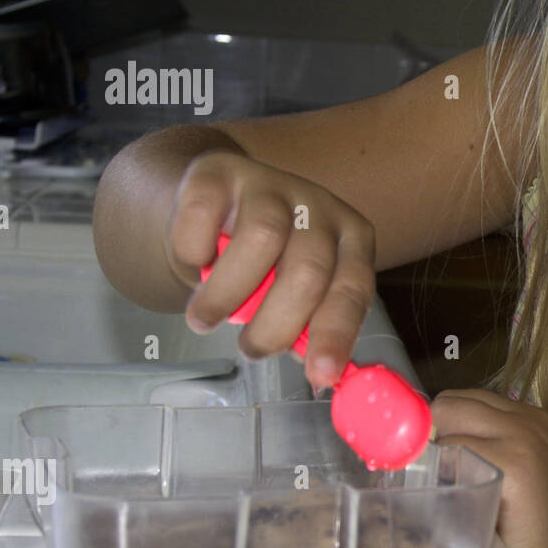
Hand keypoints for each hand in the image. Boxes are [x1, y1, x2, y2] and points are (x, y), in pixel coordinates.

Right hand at [163, 149, 376, 390]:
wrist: (216, 203)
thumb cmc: (265, 261)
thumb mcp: (294, 291)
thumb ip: (308, 323)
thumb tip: (321, 374)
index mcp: (351, 239)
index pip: (353, 289)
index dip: (336, 334)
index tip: (320, 375)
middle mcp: (319, 207)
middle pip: (308, 269)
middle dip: (276, 324)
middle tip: (251, 350)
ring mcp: (271, 183)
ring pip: (261, 239)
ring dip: (227, 294)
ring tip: (206, 319)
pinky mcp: (221, 171)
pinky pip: (206, 214)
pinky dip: (194, 250)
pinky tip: (195, 264)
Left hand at [430, 390, 547, 547]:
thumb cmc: (543, 544)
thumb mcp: (529, 483)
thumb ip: (494, 454)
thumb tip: (430, 447)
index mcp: (542, 422)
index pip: (470, 400)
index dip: (445, 429)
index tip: (434, 462)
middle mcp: (537, 422)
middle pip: (453, 402)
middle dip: (434, 436)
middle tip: (434, 480)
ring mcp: (527, 439)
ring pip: (447, 421)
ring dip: (435, 454)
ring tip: (446, 494)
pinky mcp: (515, 464)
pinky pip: (452, 452)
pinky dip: (441, 475)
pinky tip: (453, 504)